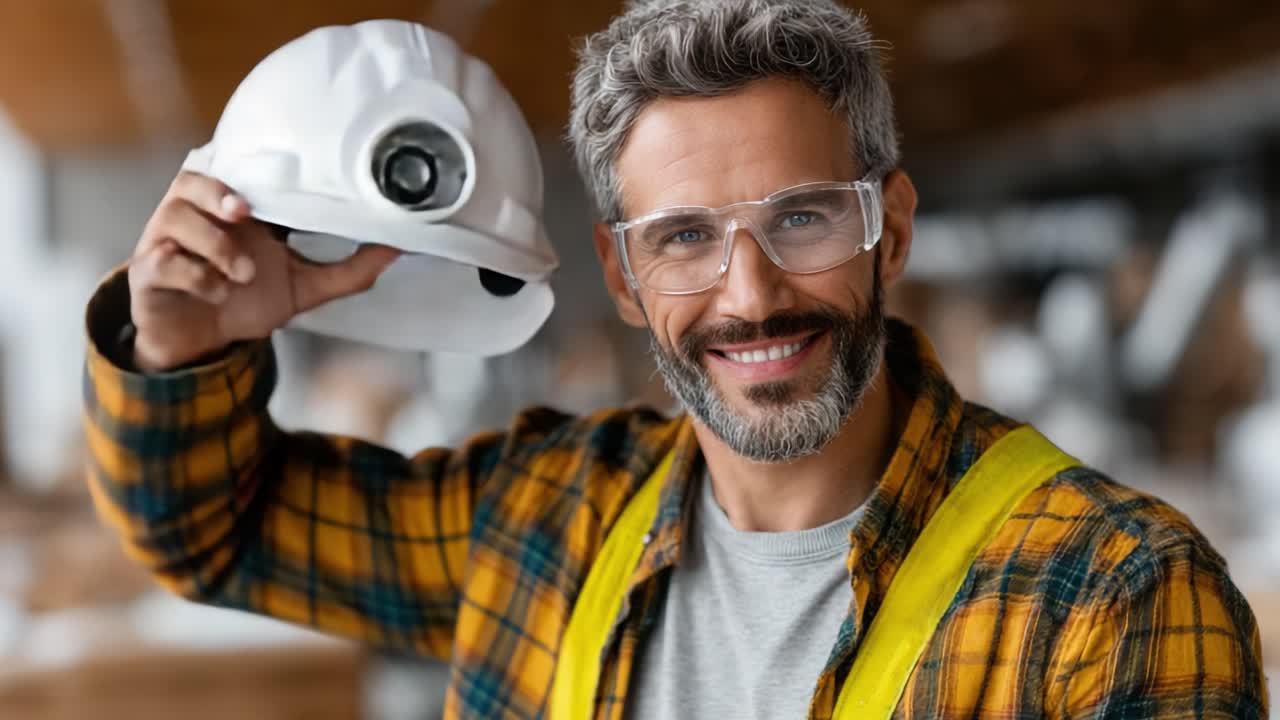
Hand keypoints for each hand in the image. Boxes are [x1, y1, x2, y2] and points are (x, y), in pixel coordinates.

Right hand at [128, 171, 399, 371]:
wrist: (199, 344)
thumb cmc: (243, 301)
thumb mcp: (304, 288)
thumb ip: (349, 271)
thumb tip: (397, 250)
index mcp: (236, 212)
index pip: (240, 173)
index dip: (255, 165)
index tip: (282, 169)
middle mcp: (198, 217)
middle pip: (193, 179)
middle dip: (218, 192)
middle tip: (245, 213)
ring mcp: (168, 242)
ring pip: (175, 217)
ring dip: (213, 243)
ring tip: (241, 272)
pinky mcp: (149, 273)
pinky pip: (162, 262)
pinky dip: (193, 274)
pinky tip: (217, 291)